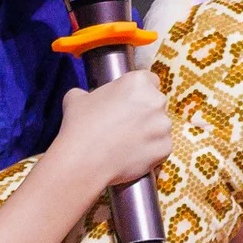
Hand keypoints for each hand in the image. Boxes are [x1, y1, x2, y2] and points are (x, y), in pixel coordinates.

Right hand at [52, 71, 171, 189]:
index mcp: (138, 82)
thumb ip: (88, 93)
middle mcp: (156, 100)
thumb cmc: (81, 126)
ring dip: (148, 132)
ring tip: (127, 143)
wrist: (84, 161)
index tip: (129, 103)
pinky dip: (150, 152)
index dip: (138, 92)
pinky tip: (132, 156)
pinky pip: (160, 148)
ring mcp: (163, 126)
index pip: (149, 81)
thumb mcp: (77, 98)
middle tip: (125, 124)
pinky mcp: (165, 149)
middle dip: (144, 112)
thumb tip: (86, 98)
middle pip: (155, 104)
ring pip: (159, 127)